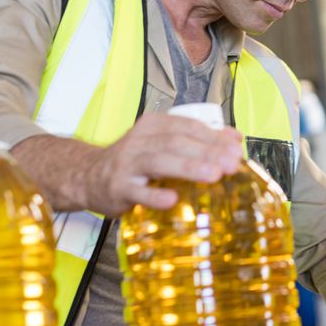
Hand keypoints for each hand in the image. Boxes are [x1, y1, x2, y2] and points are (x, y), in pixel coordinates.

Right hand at [12, 114, 244, 216]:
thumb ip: (197, 140)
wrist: (88, 176)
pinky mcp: (117, 188)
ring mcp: (127, 164)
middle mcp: (140, 141)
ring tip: (214, 175)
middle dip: (208, 152)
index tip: (237, 148)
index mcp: (154, 125)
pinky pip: (137, 192)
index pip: (188, 127)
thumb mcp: (163, 143)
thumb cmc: (135, 161)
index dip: (214, 136)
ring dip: (189, 167)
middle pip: (177, 142)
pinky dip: (154, 195)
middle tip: (232, 164)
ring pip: (159, 161)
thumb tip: (236, 140)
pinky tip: (172, 199)